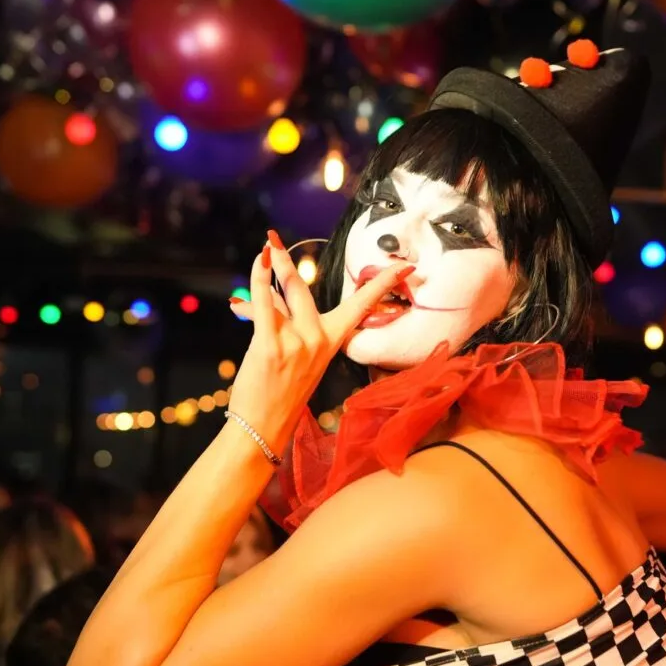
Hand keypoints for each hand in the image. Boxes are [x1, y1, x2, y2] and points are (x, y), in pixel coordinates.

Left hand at [226, 230, 413, 447]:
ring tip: (263, 247)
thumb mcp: (293, 354)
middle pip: (304, 289)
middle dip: (286, 260)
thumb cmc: (278, 392)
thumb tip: (260, 293)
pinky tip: (258, 262)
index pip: (363, 307)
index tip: (406, 265)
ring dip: (270, 267)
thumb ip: (284, 320)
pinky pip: (264, 304)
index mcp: (332, 342)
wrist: (264, 428)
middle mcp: (319, 340)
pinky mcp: (271, 347)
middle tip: (274, 238)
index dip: (384, 284)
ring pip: (282, 294)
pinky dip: (259, 280)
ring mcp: (297, 343)